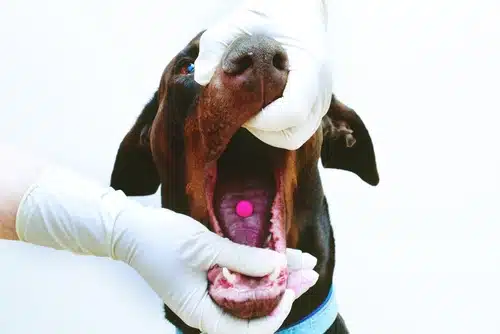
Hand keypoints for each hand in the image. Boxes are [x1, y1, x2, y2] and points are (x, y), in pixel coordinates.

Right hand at [112, 206, 318, 332]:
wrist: (131, 228)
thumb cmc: (159, 242)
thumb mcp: (204, 248)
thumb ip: (241, 258)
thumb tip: (278, 264)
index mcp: (201, 311)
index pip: (244, 329)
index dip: (272, 316)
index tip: (289, 292)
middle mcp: (209, 305)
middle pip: (255, 308)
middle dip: (285, 291)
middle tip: (310, 272)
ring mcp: (211, 289)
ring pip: (252, 290)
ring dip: (278, 276)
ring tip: (305, 263)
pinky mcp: (213, 273)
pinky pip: (242, 275)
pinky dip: (261, 265)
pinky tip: (281, 255)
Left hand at [195, 0, 332, 149]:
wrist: (297, 11)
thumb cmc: (269, 14)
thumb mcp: (238, 21)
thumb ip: (216, 44)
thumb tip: (202, 78)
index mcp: (310, 67)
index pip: (293, 112)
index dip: (262, 120)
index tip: (241, 108)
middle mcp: (321, 89)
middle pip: (294, 134)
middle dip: (263, 131)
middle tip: (243, 113)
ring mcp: (320, 101)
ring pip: (295, 136)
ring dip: (268, 132)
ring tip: (250, 110)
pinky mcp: (313, 106)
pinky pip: (296, 129)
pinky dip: (275, 127)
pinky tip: (259, 107)